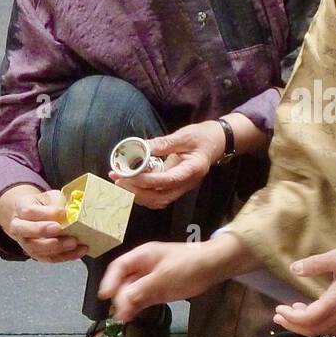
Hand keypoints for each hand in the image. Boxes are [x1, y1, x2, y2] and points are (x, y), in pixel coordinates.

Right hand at [0, 185, 87, 262]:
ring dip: (57, 247)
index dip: (48, 213)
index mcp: (21, 208)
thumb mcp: (49, 198)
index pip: (30, 211)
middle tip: (61, 229)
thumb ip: (58, 203)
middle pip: (27, 231)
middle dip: (44, 231)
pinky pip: (50, 258)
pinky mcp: (37, 254)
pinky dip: (66, 256)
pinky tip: (79, 250)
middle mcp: (19, 227)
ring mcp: (26, 243)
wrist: (33, 217)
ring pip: (37, 248)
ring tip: (74, 242)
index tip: (65, 213)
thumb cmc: (43, 206)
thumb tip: (73, 210)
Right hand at [99, 240, 222, 321]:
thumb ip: (140, 291)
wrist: (215, 266)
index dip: (109, 281)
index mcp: (142, 256)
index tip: (104, 297)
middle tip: (118, 313)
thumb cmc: (188, 267)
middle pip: (124, 280)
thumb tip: (120, 305)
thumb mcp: (162, 279)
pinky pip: (144, 297)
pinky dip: (138, 305)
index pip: (118, 267)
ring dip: (127, 303)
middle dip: (119, 296)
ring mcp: (153, 277)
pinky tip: (133, 316)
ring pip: (133, 291)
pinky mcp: (161, 288)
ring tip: (123, 319)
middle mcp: (144, 266)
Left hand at [111, 121, 225, 209]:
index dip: (146, 180)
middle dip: (137, 191)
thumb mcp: (184, 136)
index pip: (167, 180)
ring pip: (158, 201)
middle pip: (160, 197)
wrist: (217, 142)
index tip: (128, 174)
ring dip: (137, 195)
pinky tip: (130, 184)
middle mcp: (187, 184)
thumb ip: (163, 143)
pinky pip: (158, 196)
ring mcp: (182, 187)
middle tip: (118, 179)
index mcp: (192, 170)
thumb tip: (140, 147)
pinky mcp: (176, 186)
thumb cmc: (203, 137)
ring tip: (120, 182)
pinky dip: (143, 194)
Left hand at [273, 245, 335, 336]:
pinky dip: (317, 324)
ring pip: (322, 330)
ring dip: (304, 325)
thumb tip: (294, 269)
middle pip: (313, 329)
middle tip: (279, 316)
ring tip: (293, 312)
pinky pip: (331, 328)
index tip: (279, 309)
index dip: (291, 317)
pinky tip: (313, 311)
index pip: (308, 319)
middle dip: (293, 325)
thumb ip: (314, 264)